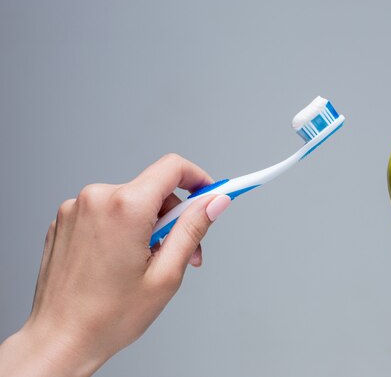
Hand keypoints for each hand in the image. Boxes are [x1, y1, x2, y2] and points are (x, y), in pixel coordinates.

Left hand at [0, 154, 230, 376]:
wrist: (59, 340)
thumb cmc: (107, 316)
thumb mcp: (166, 274)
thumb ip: (193, 229)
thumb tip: (215, 202)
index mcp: (125, 207)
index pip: (173, 167)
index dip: (198, 178)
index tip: (209, 193)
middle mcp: (96, 198)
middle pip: (153, 189)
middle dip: (174, 217)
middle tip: (183, 253)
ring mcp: (75, 208)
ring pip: (130, 201)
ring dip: (148, 225)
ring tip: (146, 264)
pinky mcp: (64, 220)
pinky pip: (106, 211)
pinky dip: (122, 228)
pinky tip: (121, 261)